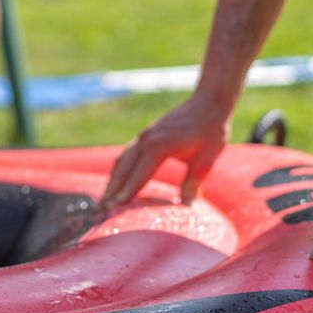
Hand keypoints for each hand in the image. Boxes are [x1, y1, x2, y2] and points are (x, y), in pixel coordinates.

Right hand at [101, 95, 232, 207]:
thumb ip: (193, 183)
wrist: (209, 101)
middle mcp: (146, 140)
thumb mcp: (206, 159)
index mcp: (159, 146)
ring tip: (104, 200)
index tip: (114, 209)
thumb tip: (188, 209)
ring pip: (121, 161)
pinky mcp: (146, 135)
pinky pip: (127, 154)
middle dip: (112, 190)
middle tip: (102, 210)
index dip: (127, 193)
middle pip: (123, 169)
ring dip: (112, 180)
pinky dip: (119, 170)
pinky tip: (117, 181)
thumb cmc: (211, 130)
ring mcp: (144, 136)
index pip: (138, 175)